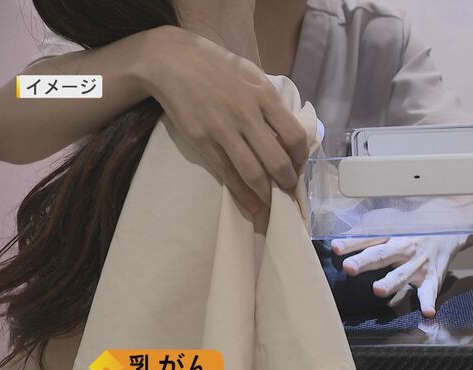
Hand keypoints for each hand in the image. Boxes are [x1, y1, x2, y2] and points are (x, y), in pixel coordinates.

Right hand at [138, 26, 307, 212]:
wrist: (172, 61)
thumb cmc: (218, 66)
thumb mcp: (253, 74)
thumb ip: (271, 101)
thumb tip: (289, 132)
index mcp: (265, 96)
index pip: (295, 136)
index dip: (301, 158)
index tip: (299, 165)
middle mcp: (247, 115)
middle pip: (277, 161)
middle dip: (287, 182)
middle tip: (288, 191)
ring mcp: (223, 130)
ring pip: (253, 173)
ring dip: (267, 195)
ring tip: (273, 205)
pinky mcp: (201, 141)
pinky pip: (226, 174)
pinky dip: (242, 195)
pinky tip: (251, 206)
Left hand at [331, 235, 468, 317]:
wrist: (449, 225)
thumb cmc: (410, 226)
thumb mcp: (389, 221)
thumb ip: (366, 230)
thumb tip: (339, 240)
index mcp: (390, 234)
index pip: (367, 238)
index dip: (351, 243)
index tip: (336, 248)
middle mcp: (403, 247)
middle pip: (382, 254)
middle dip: (365, 261)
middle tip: (349, 267)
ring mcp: (418, 263)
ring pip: (402, 274)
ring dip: (390, 282)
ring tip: (377, 290)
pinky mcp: (432, 277)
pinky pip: (430, 291)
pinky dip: (429, 302)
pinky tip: (427, 312)